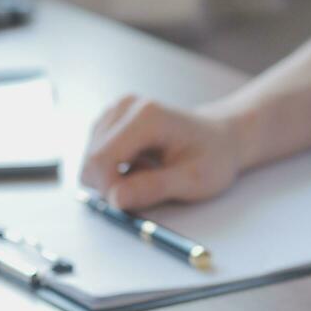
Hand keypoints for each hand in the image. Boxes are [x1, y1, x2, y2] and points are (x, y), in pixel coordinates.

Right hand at [79, 95, 242, 210]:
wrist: (219, 138)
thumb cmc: (212, 158)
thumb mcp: (193, 180)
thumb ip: (154, 188)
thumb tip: (115, 198)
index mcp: (145, 116)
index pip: (100, 160)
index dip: (110, 190)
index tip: (134, 203)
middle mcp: (125, 107)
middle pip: (91, 160)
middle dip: (112, 185)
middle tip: (148, 188)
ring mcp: (115, 111)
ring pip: (91, 161)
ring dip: (114, 177)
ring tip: (149, 172)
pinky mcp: (110, 121)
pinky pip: (96, 157)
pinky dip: (114, 169)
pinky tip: (140, 164)